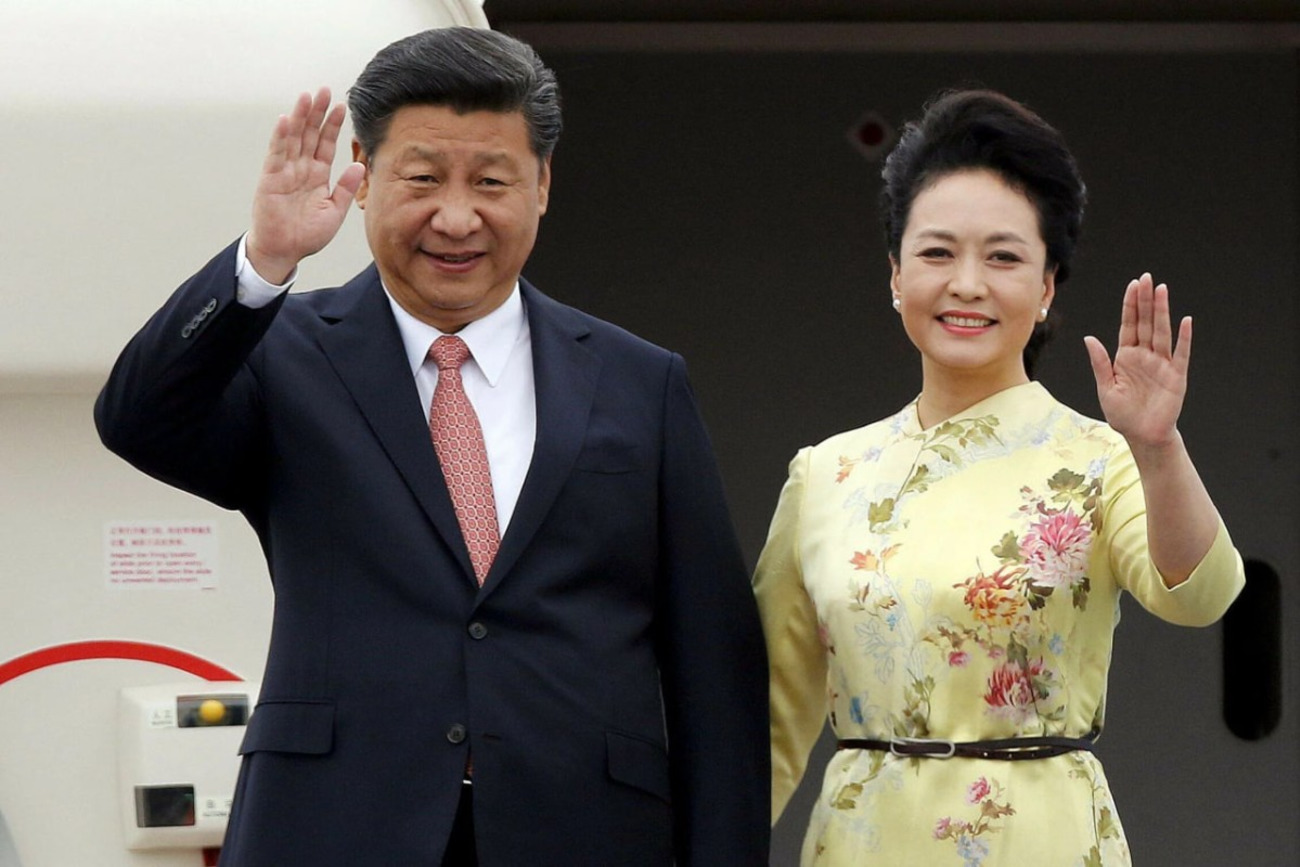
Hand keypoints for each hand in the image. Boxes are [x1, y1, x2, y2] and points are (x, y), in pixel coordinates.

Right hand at [246, 88, 365, 283]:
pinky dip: (280, 137)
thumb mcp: (335, 211)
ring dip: (299, 117)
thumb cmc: (307, 235)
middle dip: (316, 112)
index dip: (333, 125)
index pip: (326, 143)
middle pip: (309, 134)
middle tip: (324, 90)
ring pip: (293, 138)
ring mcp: (284, 171)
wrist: (284, 252)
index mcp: (317, 175)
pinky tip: (285, 120)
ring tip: (306, 96)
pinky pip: (276, 154)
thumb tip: (360, 165)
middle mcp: (301, 168)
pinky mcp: (270, 179)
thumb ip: (346, 188)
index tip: (342, 105)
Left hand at [1083, 273, 1191, 449]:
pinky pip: (1181, 354)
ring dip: (1162, 312)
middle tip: (1147, 278)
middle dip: (1145, 301)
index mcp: (1126, 357)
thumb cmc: (1123, 414)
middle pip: (1146, 323)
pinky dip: (1184, 338)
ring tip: (1162, 291)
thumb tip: (1089, 338)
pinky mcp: (1176, 376)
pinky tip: (1186, 321)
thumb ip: (1100, 363)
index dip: (1130, 306)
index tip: (1132, 285)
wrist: (1142, 435)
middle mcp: (1145, 356)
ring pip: (1162, 332)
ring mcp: (1161, 364)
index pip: (1129, 325)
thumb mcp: (1105, 388)